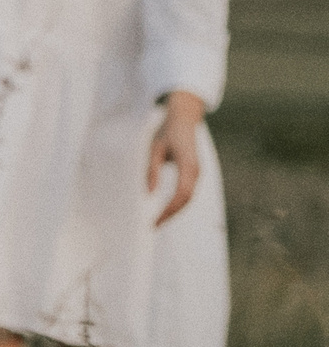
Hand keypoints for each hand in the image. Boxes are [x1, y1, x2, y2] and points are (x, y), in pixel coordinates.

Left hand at [147, 94, 206, 225]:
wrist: (184, 119)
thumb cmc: (167, 132)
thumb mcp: (154, 148)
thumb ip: (152, 170)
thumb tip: (149, 194)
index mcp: (188, 165)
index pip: (181, 194)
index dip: (169, 210)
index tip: (155, 220)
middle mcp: (196, 172)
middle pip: (186, 200)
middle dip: (170, 215)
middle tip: (152, 226)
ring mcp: (196, 173)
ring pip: (187, 198)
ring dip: (173, 211)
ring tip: (156, 222)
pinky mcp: (193, 174)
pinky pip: (186, 193)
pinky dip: (176, 204)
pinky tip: (164, 210)